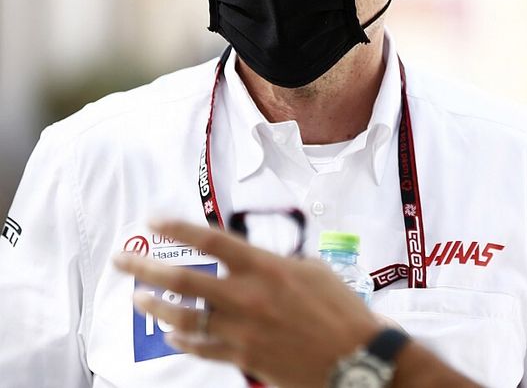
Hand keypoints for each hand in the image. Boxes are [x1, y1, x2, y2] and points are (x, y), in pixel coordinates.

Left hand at [114, 219, 379, 387]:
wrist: (354, 356)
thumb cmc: (341, 311)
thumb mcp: (314, 271)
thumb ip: (279, 265)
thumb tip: (258, 264)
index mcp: (267, 268)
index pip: (212, 240)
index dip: (178, 228)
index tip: (154, 221)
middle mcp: (248, 296)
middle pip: (183, 280)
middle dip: (145, 269)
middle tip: (121, 261)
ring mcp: (242, 329)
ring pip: (183, 318)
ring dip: (155, 306)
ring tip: (139, 298)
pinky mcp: (244, 357)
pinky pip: (202, 348)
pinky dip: (182, 340)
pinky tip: (171, 334)